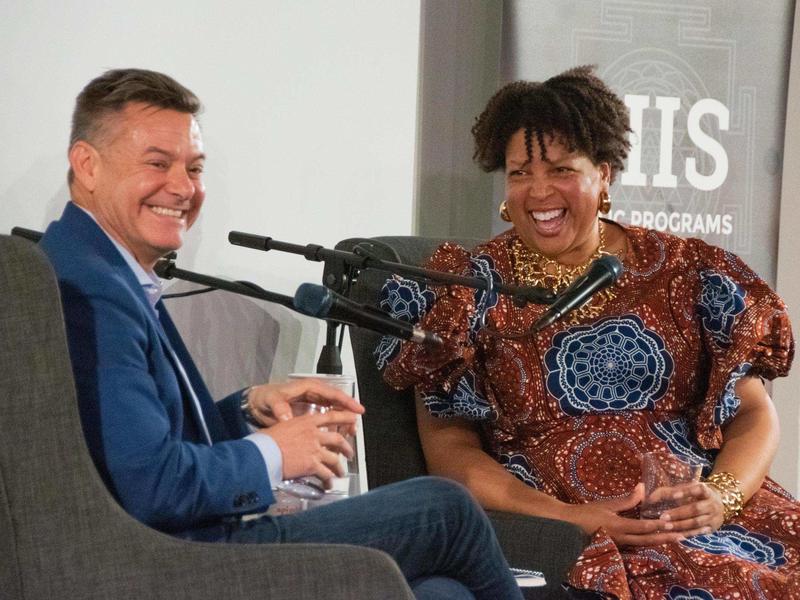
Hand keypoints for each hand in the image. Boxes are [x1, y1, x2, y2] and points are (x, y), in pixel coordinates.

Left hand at [246, 379, 363, 433]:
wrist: (256, 403)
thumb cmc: (265, 398)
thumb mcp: (271, 400)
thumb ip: (280, 408)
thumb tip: (288, 418)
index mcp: (308, 387)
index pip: (332, 393)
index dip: (346, 401)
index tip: (356, 409)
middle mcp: (313, 394)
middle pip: (337, 402)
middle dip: (348, 413)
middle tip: (355, 427)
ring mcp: (312, 402)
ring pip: (333, 410)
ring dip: (342, 420)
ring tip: (350, 433)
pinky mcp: (309, 412)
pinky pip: (326, 417)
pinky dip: (333, 425)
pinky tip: (337, 435)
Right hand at [265, 410, 357, 482]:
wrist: (263, 453)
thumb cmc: (266, 440)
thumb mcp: (282, 426)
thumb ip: (294, 428)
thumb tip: (293, 432)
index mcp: (307, 421)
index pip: (332, 417)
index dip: (345, 417)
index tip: (353, 419)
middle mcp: (314, 434)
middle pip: (338, 439)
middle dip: (346, 447)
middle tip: (349, 452)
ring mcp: (314, 450)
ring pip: (335, 458)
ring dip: (339, 467)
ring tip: (341, 472)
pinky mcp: (312, 465)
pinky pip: (326, 474)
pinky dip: (329, 480)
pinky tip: (328, 484)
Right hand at [564, 483, 689, 545]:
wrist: (571, 525)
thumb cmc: (588, 512)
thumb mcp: (607, 504)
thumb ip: (627, 499)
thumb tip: (643, 488)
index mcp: (619, 526)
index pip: (643, 527)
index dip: (659, 525)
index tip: (672, 523)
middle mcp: (622, 539)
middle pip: (648, 540)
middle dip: (666, 538)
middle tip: (682, 536)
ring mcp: (620, 545)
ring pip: (644, 545)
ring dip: (660, 542)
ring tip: (674, 539)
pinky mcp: (618, 546)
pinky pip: (637, 546)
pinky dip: (649, 543)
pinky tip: (657, 540)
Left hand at [657, 481, 725, 534]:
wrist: (719, 504)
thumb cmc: (695, 495)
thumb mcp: (686, 489)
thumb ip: (667, 492)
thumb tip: (649, 498)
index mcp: (705, 490)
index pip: (698, 489)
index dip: (686, 492)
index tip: (673, 495)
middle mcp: (712, 503)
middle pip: (695, 508)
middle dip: (678, 513)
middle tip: (662, 517)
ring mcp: (714, 517)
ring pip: (697, 522)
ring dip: (681, 525)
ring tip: (667, 527)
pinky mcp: (713, 528)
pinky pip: (700, 532)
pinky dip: (688, 534)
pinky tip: (677, 535)